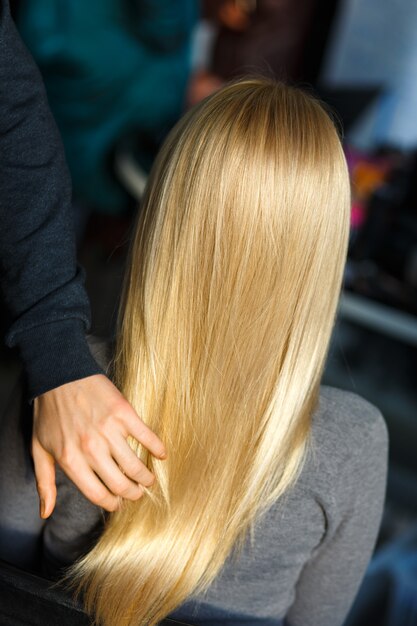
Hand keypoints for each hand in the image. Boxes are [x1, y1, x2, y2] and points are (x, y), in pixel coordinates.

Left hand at [32, 374, 165, 517]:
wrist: (60, 374)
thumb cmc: (48, 413)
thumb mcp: (39, 449)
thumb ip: (44, 482)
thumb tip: (45, 513)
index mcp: (71, 460)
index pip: (98, 494)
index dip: (111, 503)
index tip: (118, 503)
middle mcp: (91, 449)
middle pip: (121, 484)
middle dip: (133, 494)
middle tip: (138, 493)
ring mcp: (110, 431)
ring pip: (135, 465)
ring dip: (146, 477)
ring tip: (149, 479)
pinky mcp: (124, 413)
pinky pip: (147, 436)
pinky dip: (157, 448)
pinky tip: (161, 454)